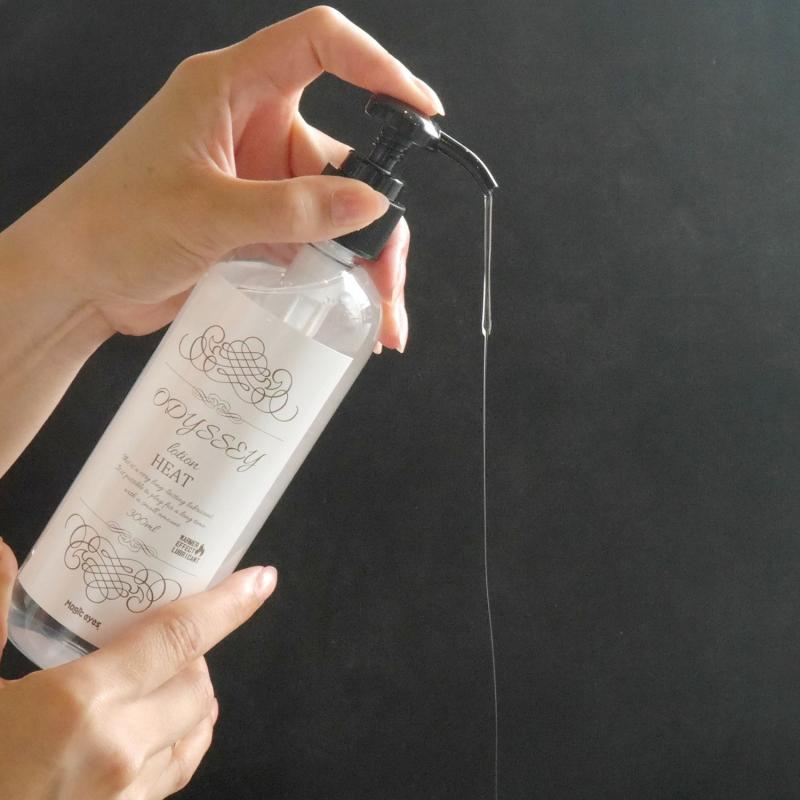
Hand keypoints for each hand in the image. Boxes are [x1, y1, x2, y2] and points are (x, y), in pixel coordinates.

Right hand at [0, 539, 276, 798]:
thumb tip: (5, 554)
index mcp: (81, 705)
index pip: (178, 637)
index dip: (228, 603)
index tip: (261, 579)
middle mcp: (119, 751)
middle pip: (197, 683)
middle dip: (192, 652)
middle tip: (158, 636)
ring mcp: (123, 798)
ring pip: (196, 731)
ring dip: (192, 696)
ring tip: (162, 678)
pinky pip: (175, 773)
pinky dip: (180, 740)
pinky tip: (154, 731)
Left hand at [5, 6, 443, 351]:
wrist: (79, 283)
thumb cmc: (113, 225)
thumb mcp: (206, 213)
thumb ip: (292, 209)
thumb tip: (370, 205)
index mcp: (230, 91)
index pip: (318, 46)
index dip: (375, 65)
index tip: (420, 108)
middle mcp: (252, 130)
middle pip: (342, 154)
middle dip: (375, 214)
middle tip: (388, 272)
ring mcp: (258, 181)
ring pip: (335, 208)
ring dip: (362, 259)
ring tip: (379, 313)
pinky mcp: (258, 225)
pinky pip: (314, 242)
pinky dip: (336, 275)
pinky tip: (355, 311)